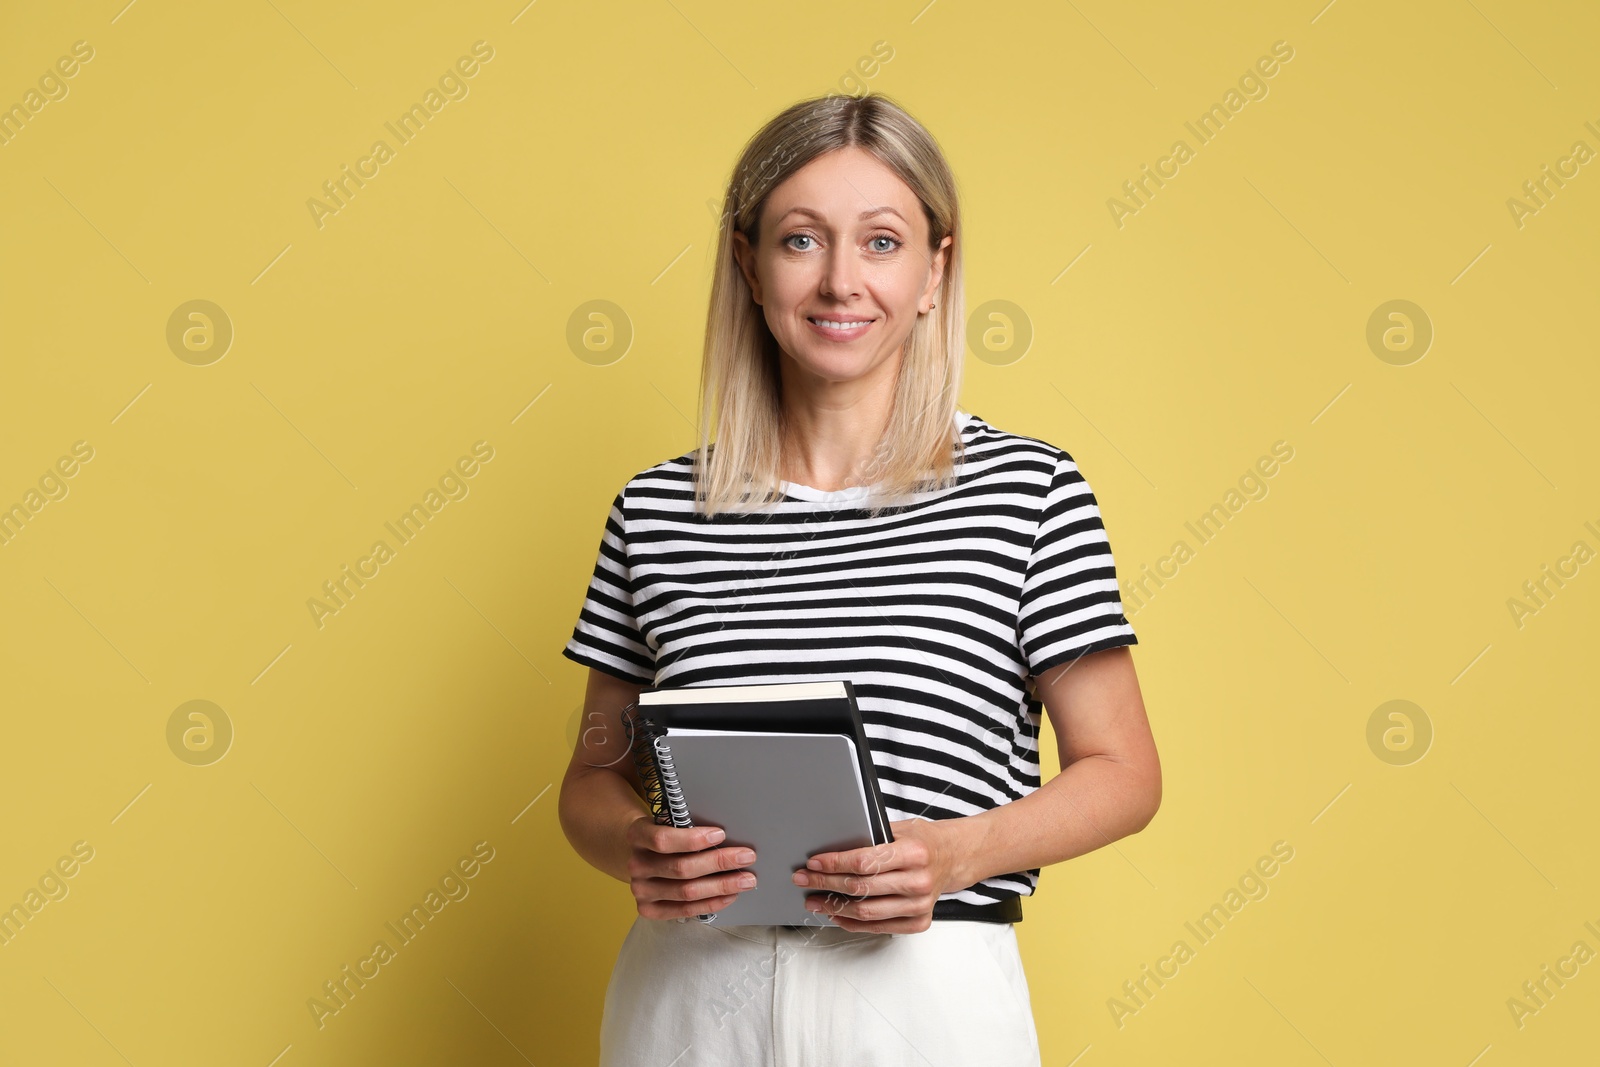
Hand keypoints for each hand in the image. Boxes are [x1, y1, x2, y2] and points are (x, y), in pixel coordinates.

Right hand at [624, 818, 759, 920]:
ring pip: (686, 892)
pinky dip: (711, 903)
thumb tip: (726, 836)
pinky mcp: (649, 910)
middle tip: (747, 857)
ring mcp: (640, 890)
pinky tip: (729, 896)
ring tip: (746, 880)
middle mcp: (636, 865)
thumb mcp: (669, 823)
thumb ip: (688, 827)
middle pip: (681, 868)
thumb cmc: (666, 835)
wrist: (643, 854)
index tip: (721, 834)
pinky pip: (685, 910)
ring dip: (721, 886)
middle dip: (719, 862)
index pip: (664, 840)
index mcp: (637, 836)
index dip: (693, 839)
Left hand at [791, 817, 964, 933]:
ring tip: (814, 900)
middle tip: (803, 880)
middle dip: (825, 884)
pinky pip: (878, 927)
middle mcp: (919, 881)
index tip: (813, 863)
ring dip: (833, 907)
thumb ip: (870, 839)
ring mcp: (920, 905)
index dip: (835, 863)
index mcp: (914, 853)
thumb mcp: (900, 829)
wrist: (952, 858)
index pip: (865, 861)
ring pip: (866, 911)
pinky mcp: (919, 922)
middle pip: (861, 888)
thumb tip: (829, 851)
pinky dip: (852, 922)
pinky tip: (836, 914)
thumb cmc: (922, 841)